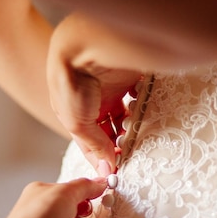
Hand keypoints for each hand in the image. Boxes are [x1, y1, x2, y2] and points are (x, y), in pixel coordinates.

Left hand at [0, 177, 106, 217]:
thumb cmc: (38, 217)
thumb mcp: (66, 192)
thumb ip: (85, 186)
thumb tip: (100, 183)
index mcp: (40, 196)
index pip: (65, 190)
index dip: (81, 191)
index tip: (97, 192)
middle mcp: (42, 216)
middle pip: (69, 210)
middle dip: (81, 211)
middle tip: (83, 211)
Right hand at [47, 14, 142, 175]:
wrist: (86, 43)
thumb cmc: (71, 81)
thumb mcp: (76, 121)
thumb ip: (92, 144)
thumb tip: (106, 167)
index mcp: (72, 113)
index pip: (88, 142)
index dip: (101, 157)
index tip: (115, 173)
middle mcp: (91, 102)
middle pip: (107, 131)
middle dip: (117, 145)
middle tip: (130, 159)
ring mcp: (110, 90)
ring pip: (124, 117)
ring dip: (130, 130)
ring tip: (138, 142)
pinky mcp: (128, 80)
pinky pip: (137, 101)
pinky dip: (141, 112)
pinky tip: (145, 119)